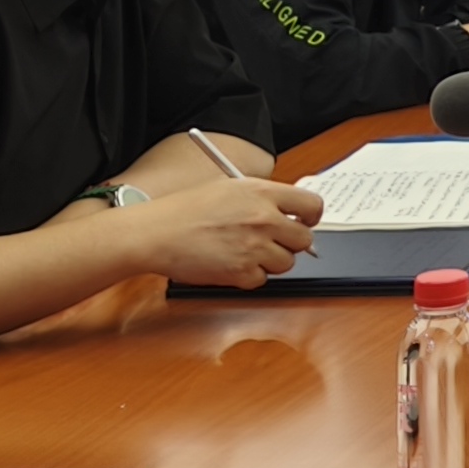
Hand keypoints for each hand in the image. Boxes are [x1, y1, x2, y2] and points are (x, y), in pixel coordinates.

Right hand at [125, 176, 325, 288]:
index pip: (312, 205)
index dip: (310, 216)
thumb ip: (261, 197)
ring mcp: (254, 247)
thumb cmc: (185, 211)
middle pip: (304, 239)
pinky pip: (262, 280)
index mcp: (262, 193)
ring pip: (287, 263)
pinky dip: (249, 276)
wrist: (156, 233)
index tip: (303, 221)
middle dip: (290, 243)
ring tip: (244, 252)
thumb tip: (286, 209)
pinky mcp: (242, 272)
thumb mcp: (228, 187)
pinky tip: (230, 264)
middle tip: (271, 242)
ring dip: (270, 261)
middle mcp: (263, 219)